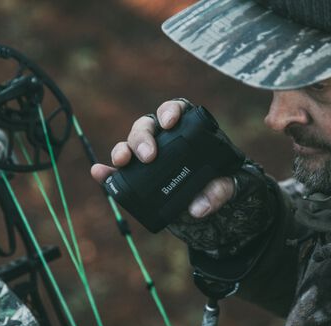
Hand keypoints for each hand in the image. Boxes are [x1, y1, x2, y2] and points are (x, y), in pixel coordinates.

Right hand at [90, 99, 235, 217]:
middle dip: (143, 137)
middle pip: (147, 127)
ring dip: (123, 150)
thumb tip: (198, 206)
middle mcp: (164, 140)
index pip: (176, 110)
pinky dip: (106, 174)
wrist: (213, 210)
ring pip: (130, 145)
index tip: (170, 123)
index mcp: (188, 130)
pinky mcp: (137, 180)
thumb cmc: (222, 186)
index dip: (170, 111)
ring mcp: (148, 159)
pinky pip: (117, 175)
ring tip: (124, 162)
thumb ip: (220, 191)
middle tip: (149, 156)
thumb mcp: (230, 187)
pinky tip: (100, 174)